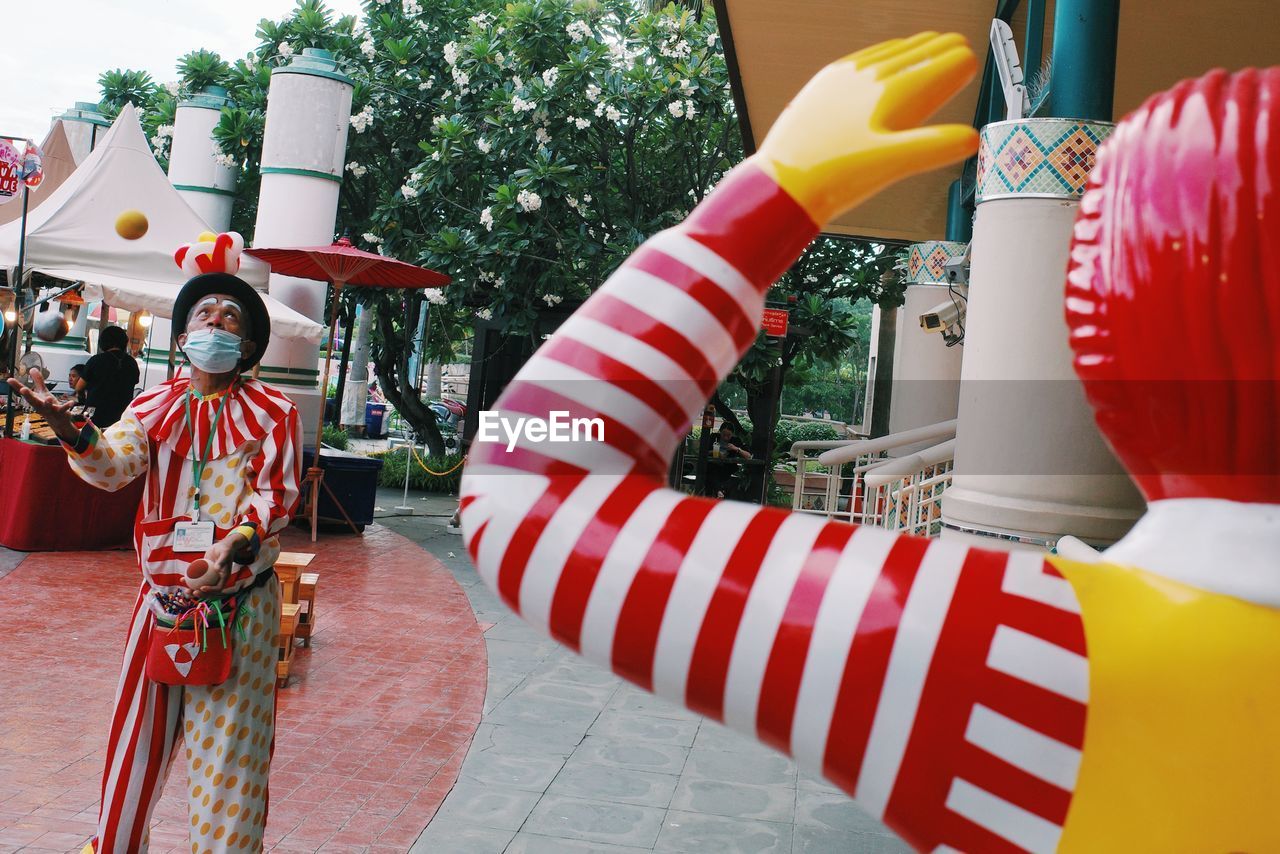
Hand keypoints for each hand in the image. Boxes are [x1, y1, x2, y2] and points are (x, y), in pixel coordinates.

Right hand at [7, 369, 78, 442]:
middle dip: (28, 395)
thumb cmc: (48, 406)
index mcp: (35, 400)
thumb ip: (38, 381)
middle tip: (23, 390)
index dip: (16, 386)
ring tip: (48, 398)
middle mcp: (41, 406)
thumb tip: (32, 368)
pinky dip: (67, 406)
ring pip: (48, 407)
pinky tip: (71, 402)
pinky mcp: (61, 413)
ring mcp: (50, 410)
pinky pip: (64, 409)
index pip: (25, 393)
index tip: (9, 380)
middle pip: (33, 401)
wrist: (58, 422)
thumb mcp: (42, 393)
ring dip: (47, 403)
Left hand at [186, 531, 247, 598]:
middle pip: (209, 591)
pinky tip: (182, 579)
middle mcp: (217, 579)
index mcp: (224, 578)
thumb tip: (216, 569)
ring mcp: (210, 577)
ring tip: (186, 590)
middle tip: (192, 592)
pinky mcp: (204, 573)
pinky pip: (196, 578)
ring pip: (201, 586)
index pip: (218, 588)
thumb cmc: (225, 549)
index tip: (202, 588)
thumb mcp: (225, 554)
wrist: (222, 546)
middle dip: (200, 594)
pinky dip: (189, 580)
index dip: (210, 590)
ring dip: (193, 590)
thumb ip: (222, 561)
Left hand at [754, 32, 979, 224]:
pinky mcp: (825, 82)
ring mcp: (846, 75)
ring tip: (930, 50)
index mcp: (893, 92)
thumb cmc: (833, 177)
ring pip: (892, 51)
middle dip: (942, 53)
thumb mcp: (891, 165)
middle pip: (919, 52)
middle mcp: (871, 75)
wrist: (783, 183)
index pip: (942, 64)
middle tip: (960, 52)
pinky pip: (864, 57)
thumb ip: (933, 148)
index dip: (961, 66)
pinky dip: (884, 55)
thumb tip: (971, 138)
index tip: (971, 67)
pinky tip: (884, 62)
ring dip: (915, 51)